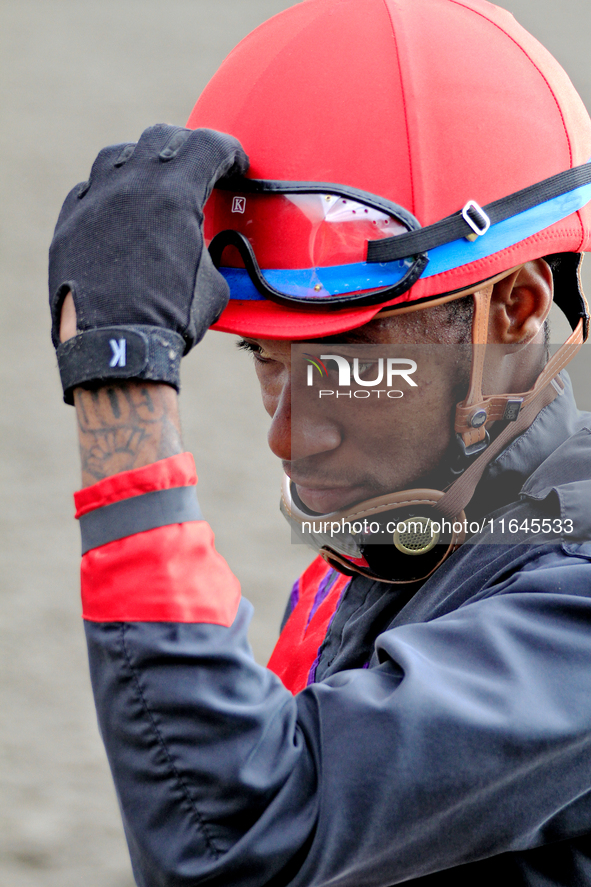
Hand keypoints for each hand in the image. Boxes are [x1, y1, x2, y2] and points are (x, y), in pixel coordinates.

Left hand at [49, 125, 247, 402]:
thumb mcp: (213, 285)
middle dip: (188, 149)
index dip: (230, 153)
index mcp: (175, 195)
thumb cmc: (170, 320)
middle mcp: (131, 186)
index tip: (237, 167)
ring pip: (119, 156)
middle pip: (162, 139)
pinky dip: (110, 194)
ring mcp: (94, 201)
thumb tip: (207, 251)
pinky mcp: (69, 224)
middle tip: (200, 170)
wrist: (115, 347)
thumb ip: (210, 251)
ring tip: (154, 184)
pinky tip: (120, 213)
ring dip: (143, 163)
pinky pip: (89, 191)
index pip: (208, 146)